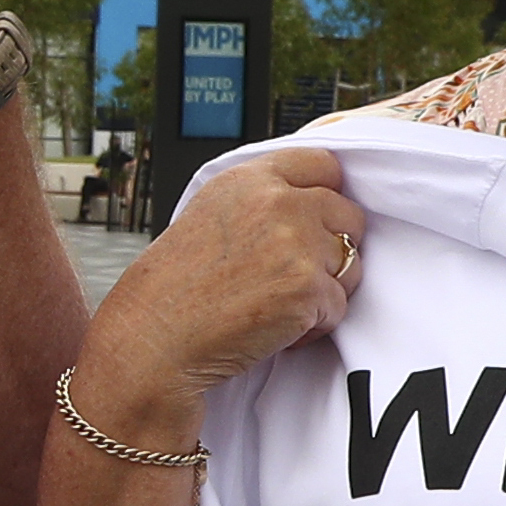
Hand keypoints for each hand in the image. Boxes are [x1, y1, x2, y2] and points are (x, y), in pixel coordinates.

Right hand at [74, 150, 364, 440]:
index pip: (323, 165)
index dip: (326, 196)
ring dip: (327, 290)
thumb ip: (259, 200)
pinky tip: (275, 329)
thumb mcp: (208, 216)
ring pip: (353, 265)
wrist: (152, 340)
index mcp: (250, 179)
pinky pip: (338, 309)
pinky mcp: (308, 289)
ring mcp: (296, 244)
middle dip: (332, 249)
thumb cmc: (171, 291)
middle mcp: (277, 202)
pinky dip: (314, 327)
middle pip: (349, 215)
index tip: (316, 221)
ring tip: (281, 306)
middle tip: (294, 277)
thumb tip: (307, 203)